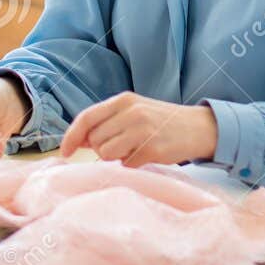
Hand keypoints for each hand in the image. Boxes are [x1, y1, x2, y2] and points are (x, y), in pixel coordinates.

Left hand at [60, 92, 217, 165]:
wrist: (199, 128)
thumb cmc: (162, 122)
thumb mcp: (135, 111)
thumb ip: (108, 121)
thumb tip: (80, 139)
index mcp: (124, 100)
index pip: (87, 117)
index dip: (72, 136)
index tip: (65, 152)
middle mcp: (131, 112)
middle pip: (95, 139)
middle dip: (102, 148)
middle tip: (123, 145)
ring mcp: (142, 130)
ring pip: (107, 153)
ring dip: (116, 157)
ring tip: (134, 150)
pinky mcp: (152, 149)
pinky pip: (127, 164)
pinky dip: (132, 164)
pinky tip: (146, 155)